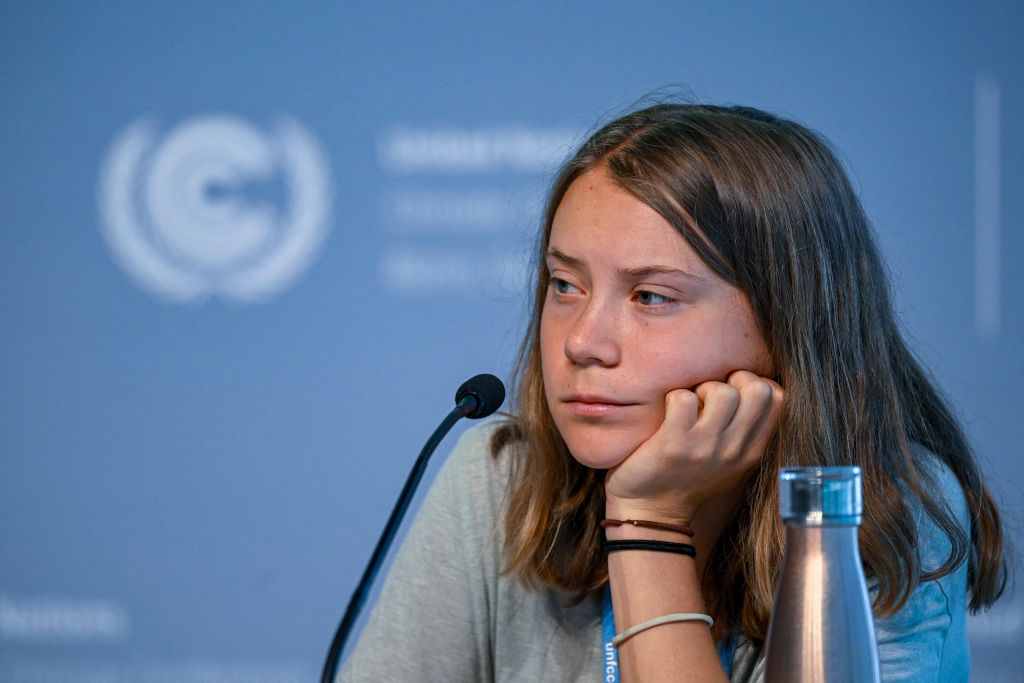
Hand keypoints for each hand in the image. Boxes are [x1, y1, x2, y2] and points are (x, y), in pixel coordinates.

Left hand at [604, 370, 783, 524]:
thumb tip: (753, 387)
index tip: (735, 392)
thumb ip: (745, 433)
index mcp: (750, 453)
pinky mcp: (674, 444)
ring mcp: (704, 447)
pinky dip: (673, 397)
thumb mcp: (730, 464)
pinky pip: (683, 399)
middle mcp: (733, 450)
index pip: (777, 398)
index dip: (756, 383)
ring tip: (691, 404)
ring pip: (723, 392)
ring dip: (703, 388)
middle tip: (713, 393)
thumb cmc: (688, 479)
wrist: (651, 512)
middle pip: (758, 390)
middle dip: (735, 379)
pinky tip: (668, 412)